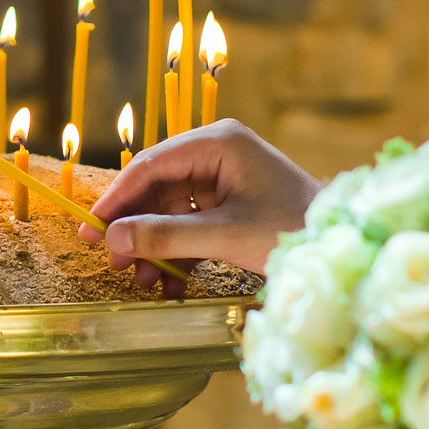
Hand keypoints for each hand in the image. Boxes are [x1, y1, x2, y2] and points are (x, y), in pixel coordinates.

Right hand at [80, 120, 320, 286]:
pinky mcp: (232, 206)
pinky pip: (191, 226)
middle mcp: (217, 153)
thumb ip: (165, 236)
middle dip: (136, 230)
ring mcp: (225, 180)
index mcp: (217, 143)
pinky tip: (171, 284)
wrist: (340, 249)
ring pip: (171, 212)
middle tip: (113, 264)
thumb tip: (111, 240)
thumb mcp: (223, 236)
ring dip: (156, 248)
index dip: (116, 200)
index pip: (149, 166)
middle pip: (157, 190)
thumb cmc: (291, 230)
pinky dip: (179, 254)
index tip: (89, 230)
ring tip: (144, 282)